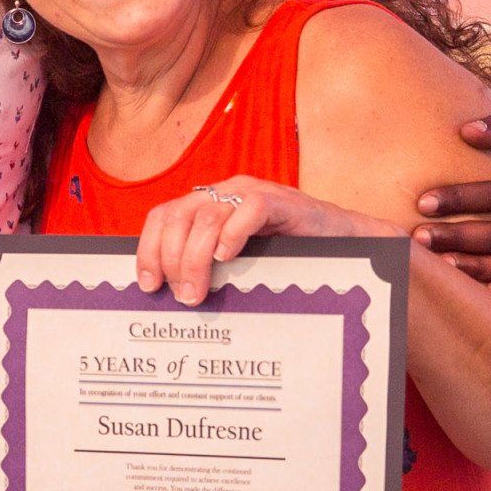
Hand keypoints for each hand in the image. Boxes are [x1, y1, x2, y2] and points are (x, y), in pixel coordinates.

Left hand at [135, 177, 379, 305]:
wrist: (341, 241)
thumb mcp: (236, 261)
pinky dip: (232, 233)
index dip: (148, 249)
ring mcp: (252, 192)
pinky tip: (228, 258)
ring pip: (206, 217)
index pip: (163, 217)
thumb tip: (172, 297)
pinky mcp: (280, 201)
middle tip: (181, 297)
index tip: (148, 285)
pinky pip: (248, 209)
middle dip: (171, 260)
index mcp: (207, 205)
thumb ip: (206, 267)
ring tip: (198, 292)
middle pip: (178, 217)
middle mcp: (224, 193)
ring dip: (195, 258)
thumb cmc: (285, 255)